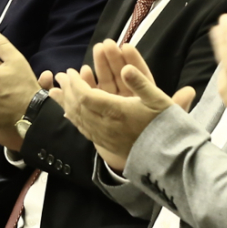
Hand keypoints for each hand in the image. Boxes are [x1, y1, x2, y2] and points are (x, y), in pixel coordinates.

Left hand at [54, 40, 195, 171]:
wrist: (167, 158)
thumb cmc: (164, 126)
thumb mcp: (158, 100)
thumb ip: (140, 83)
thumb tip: (126, 68)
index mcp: (116, 111)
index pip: (86, 95)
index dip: (76, 83)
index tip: (71, 71)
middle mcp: (105, 125)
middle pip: (78, 106)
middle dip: (68, 90)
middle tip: (61, 76)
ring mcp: (104, 137)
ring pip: (78, 119)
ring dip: (67, 103)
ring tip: (59, 91)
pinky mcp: (105, 145)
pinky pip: (84, 130)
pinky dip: (74, 118)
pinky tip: (69, 114)